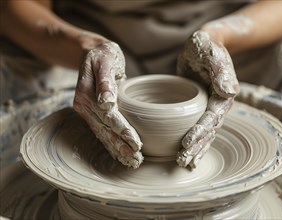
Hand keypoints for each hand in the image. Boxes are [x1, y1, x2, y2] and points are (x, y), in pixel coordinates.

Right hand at [73, 42, 142, 168]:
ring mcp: (87, 112)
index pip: (109, 117)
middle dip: (122, 146)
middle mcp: (84, 106)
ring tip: (132, 162)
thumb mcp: (105, 60)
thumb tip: (106, 101)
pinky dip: (112, 144)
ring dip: (117, 149)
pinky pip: (102, 131)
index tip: (136, 143)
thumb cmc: (103, 54)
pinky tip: (121, 154)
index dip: (122, 131)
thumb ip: (105, 81)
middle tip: (137, 160)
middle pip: (106, 130)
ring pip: (103, 134)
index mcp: (86, 94)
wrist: (92, 52)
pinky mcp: (92, 114)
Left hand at [176, 31, 239, 168]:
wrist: (204, 45)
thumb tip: (229, 91)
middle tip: (182, 161)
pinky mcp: (199, 108)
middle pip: (209, 131)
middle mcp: (218, 105)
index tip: (186, 143)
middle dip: (196, 147)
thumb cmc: (207, 46)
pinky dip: (193, 141)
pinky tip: (186, 152)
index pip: (211, 118)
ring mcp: (209, 108)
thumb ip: (221, 69)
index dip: (199, 131)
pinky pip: (197, 127)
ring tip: (184, 163)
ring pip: (205, 134)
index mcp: (223, 95)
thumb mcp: (212, 52)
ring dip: (196, 149)